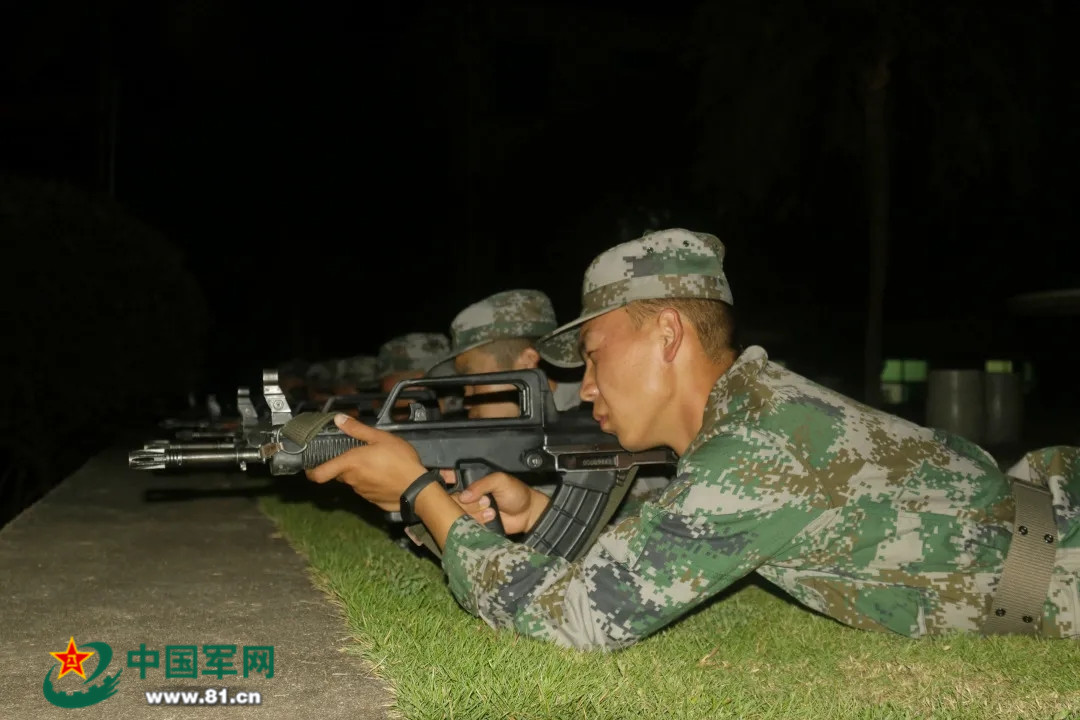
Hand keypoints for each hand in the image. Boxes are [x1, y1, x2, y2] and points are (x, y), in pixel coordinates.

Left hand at [305, 414, 426, 511]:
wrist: (417, 489)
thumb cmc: (399, 460)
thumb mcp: (381, 438)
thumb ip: (357, 429)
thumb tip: (338, 419)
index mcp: (349, 464)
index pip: (318, 474)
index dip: (310, 471)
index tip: (311, 465)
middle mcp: (351, 480)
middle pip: (338, 473)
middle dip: (344, 464)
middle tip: (358, 453)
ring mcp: (361, 492)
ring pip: (353, 480)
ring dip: (359, 473)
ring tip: (376, 463)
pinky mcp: (372, 500)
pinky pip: (365, 488)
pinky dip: (370, 482)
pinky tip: (384, 474)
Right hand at [441, 470, 550, 534]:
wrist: (528, 514)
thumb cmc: (516, 494)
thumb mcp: (500, 481)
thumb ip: (481, 484)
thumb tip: (464, 495)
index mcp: (473, 482)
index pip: (452, 480)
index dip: (445, 481)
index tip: (447, 484)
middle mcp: (469, 497)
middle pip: (452, 500)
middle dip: (466, 503)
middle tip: (485, 502)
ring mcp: (471, 512)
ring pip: (458, 514)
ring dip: (474, 514)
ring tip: (492, 511)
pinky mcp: (475, 525)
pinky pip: (466, 526)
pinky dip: (475, 524)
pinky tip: (488, 519)